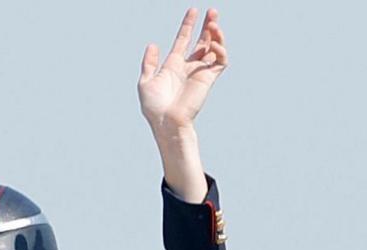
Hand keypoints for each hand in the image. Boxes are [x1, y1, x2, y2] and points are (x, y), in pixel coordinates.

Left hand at [138, 9, 225, 157]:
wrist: (166, 122)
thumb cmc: (155, 107)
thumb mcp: (146, 81)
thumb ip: (149, 62)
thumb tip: (153, 44)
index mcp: (174, 65)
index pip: (183, 40)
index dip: (188, 25)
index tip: (193, 10)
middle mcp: (189, 67)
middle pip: (202, 42)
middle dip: (208, 26)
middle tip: (213, 11)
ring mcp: (200, 72)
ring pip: (214, 50)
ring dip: (216, 36)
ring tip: (214, 24)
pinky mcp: (208, 79)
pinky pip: (220, 62)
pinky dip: (221, 51)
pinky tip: (215, 44)